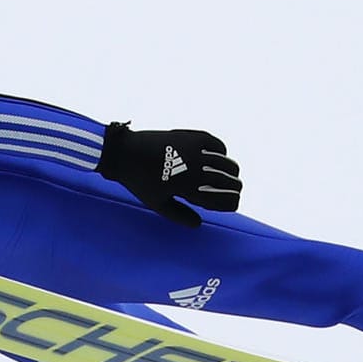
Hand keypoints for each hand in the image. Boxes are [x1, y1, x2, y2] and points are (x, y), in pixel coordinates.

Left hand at [95, 122, 241, 227]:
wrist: (125, 153)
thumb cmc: (139, 182)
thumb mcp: (157, 204)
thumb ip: (179, 215)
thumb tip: (199, 224)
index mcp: (188, 189)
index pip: (220, 200)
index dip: (232, 203)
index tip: (234, 204)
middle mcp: (195, 170)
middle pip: (227, 181)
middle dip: (235, 187)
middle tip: (237, 189)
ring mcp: (194, 152)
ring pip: (225, 162)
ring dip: (232, 170)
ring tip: (233, 173)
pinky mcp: (190, 137)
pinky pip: (215, 143)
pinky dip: (222, 150)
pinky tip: (221, 155)